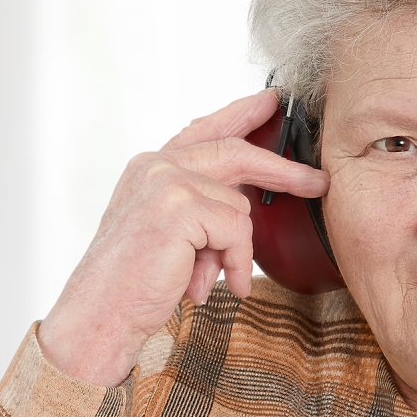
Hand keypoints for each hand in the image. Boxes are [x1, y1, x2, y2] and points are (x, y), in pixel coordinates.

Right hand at [39, 88, 327, 386]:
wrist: (100, 314)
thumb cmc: (131, 284)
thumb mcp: (169, 236)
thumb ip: (198, 210)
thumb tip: (244, 205)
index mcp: (149, 169)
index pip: (203, 131)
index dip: (239, 115)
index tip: (268, 102)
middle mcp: (156, 166)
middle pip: (234, 152)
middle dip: (281, 169)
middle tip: (316, 182)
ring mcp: (167, 181)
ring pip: (239, 207)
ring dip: (234, 251)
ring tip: (208, 280)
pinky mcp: (180, 205)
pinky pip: (237, 230)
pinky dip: (233, 263)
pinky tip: (210, 286)